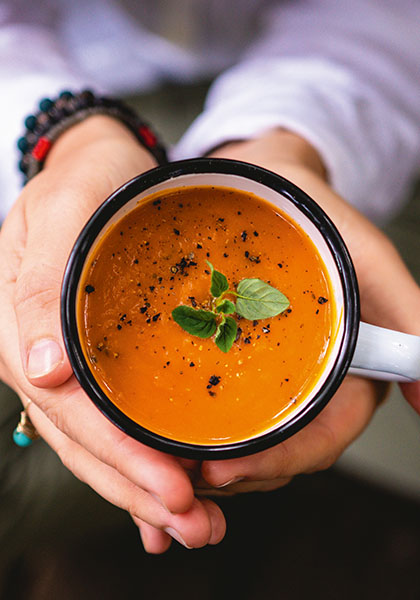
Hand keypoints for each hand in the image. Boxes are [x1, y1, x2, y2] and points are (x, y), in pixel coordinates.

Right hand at [0, 116, 225, 552]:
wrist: (100, 167)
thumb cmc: (89, 182)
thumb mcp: (65, 211)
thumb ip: (41, 286)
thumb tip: (40, 370)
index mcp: (19, 326)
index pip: (66, 408)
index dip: (117, 454)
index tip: (173, 487)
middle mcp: (36, 355)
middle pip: (82, 440)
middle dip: (139, 489)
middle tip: (199, 525)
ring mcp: (61, 364)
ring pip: (96, 443)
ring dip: (143, 491)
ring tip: (197, 524)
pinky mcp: (90, 365)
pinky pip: (108, 425)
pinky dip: (137, 465)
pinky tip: (166, 500)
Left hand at [199, 129, 419, 493]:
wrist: (263, 182)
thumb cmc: (315, 214)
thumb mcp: (366, 256)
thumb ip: (410, 314)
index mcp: (352, 371)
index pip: (323, 438)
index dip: (281, 461)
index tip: (226, 471)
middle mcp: (314, 384)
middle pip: (284, 452)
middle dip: (238, 471)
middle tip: (182, 475)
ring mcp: (275, 376)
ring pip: (253, 442)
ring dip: (215, 462)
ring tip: (167, 464)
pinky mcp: (240, 362)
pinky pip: (223, 410)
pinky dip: (199, 430)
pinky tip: (165, 434)